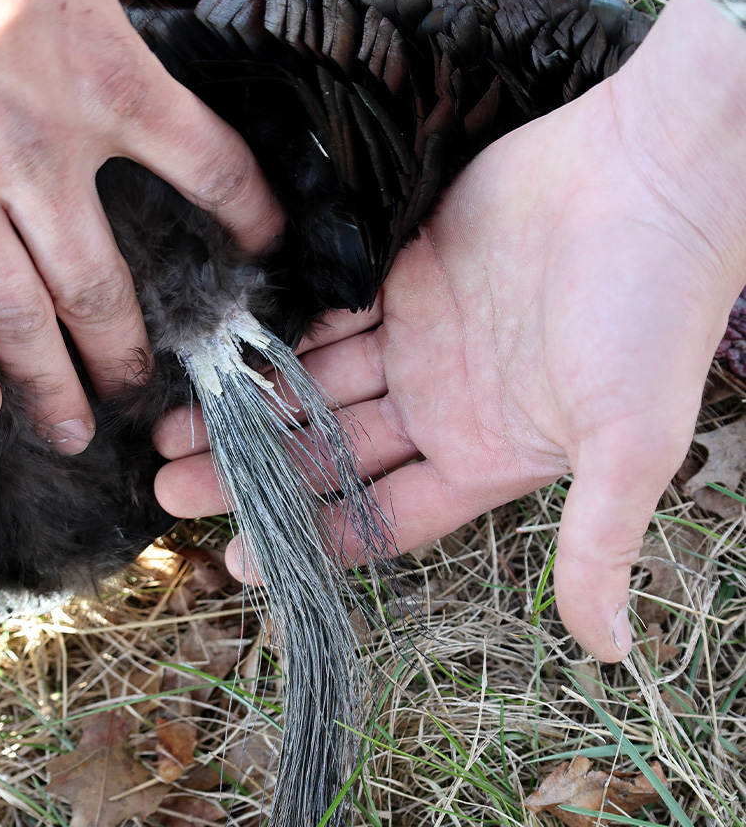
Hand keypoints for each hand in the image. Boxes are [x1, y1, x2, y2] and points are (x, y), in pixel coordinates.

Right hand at [0, 0, 281, 449]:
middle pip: (105, 289)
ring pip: (18, 319)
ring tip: (72, 430)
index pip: (210, 172)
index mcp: (105, 74)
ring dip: (49, 386)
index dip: (248, 217)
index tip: (261, 246)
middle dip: (128, 354)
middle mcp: (38, 149)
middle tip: (141, 389)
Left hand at [154, 0, 745, 661]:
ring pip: (318, 386)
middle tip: (171, 489)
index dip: (314, 542)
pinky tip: (222, 352)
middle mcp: (446, 407)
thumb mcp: (630, 441)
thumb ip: (600, 541)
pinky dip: (280, 335)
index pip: (382, 518)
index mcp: (486, 457)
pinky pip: (328, 315)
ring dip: (252, 406)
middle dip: (256, 473)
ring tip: (171, 428)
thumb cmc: (652, 311)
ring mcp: (423, 339)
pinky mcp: (407, 273)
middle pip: (332, 455)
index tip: (240, 561)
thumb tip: (612, 652)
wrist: (655, 174)